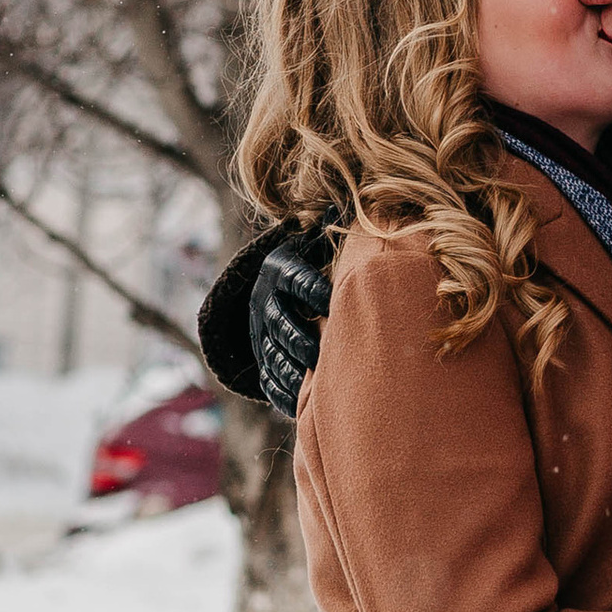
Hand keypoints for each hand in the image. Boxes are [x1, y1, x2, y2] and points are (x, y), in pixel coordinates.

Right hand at [250, 230, 335, 417]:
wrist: (274, 285)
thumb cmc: (313, 260)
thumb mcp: (318, 242)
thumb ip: (336, 230)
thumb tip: (350, 205)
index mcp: (281, 269)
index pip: (296, 279)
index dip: (312, 290)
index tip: (333, 301)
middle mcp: (265, 301)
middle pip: (281, 323)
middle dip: (299, 339)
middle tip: (321, 353)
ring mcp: (260, 332)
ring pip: (272, 354)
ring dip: (290, 369)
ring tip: (312, 380)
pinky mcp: (261, 358)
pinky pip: (267, 379)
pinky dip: (281, 393)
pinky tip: (297, 406)